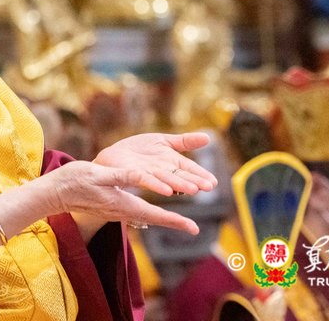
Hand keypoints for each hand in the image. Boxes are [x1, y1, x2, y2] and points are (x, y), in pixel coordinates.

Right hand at [44, 160, 201, 234]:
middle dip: (174, 222)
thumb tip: (140, 177)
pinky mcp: (112, 205)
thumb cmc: (74, 181)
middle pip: (153, 217)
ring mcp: (116, 209)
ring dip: (165, 217)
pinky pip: (136, 210)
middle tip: (193, 228)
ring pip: (146, 215)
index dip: (174, 220)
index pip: (153, 213)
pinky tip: (154, 205)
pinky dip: (151, 210)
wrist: (56, 192)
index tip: (193, 229)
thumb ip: (119, 176)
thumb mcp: (97, 174)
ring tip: (181, 220)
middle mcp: (122, 210)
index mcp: (121, 204)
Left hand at [94, 131, 216, 197]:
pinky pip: (147, 179)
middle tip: (207, 187)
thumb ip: (185, 141)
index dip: (201, 175)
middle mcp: (163, 170)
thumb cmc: (140, 150)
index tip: (213, 182)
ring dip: (180, 184)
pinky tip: (167, 190)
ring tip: (192, 190)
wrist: (114, 156)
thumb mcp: (164, 141)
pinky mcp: (135, 174)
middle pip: (180, 176)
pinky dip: (157, 184)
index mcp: (171, 162)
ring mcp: (149, 173)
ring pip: (167, 179)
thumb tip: (209, 138)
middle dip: (194, 181)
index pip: (189, 168)